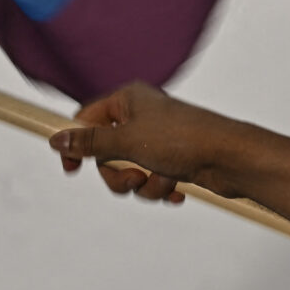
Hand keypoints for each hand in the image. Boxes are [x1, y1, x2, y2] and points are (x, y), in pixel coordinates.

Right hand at [50, 81, 246, 204]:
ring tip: (163, 182)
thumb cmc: (184, 140)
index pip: (86, 119)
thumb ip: (89, 143)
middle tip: (133, 178)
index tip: (72, 170)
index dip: (77, 145)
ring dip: (143, 185)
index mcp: (128, 99)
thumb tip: (56, 138)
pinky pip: (151, 181)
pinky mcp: (173, 160)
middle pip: (107, 153)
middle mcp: (142, 116)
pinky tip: (177, 190)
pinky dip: (160, 189)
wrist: (232, 159)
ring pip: (129, 172)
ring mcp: (158, 140)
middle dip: (119, 174)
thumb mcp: (127, 141)